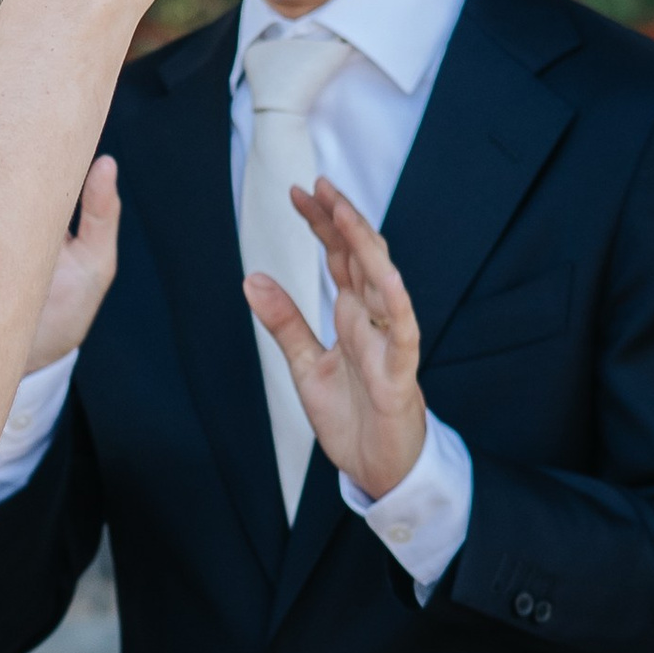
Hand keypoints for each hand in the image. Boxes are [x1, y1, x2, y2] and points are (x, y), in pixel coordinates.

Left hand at [242, 178, 427, 498]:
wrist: (376, 467)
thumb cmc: (350, 415)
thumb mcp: (304, 365)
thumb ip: (284, 322)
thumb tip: (250, 278)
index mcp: (352, 316)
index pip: (340, 256)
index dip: (323, 223)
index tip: (300, 191)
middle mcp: (373, 321)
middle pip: (361, 259)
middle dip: (343, 221)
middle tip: (321, 185)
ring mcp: (390, 344)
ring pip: (382, 285)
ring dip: (366, 249)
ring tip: (346, 215)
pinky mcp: (399, 375)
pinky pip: (403, 335)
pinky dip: (396, 306)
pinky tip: (386, 277)